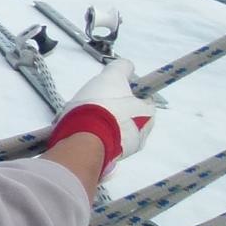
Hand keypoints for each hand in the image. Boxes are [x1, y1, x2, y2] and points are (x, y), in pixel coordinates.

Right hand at [49, 59, 152, 180]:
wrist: (84, 139)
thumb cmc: (102, 106)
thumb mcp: (112, 77)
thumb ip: (121, 68)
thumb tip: (128, 66)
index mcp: (148, 116)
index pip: (144, 99)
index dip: (129, 91)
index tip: (113, 88)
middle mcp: (141, 136)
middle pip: (127, 116)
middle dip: (112, 109)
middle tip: (94, 102)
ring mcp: (124, 151)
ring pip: (112, 130)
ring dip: (100, 123)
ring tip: (81, 116)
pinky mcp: (106, 160)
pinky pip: (100, 142)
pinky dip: (91, 135)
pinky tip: (77, 129)